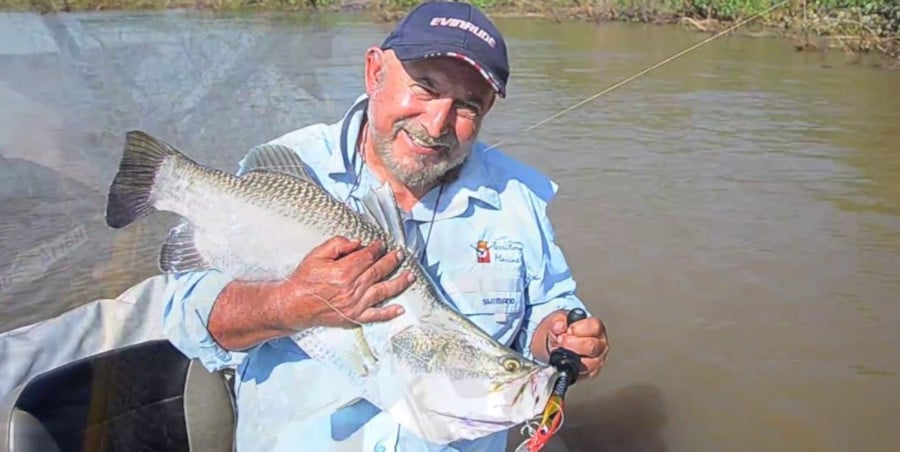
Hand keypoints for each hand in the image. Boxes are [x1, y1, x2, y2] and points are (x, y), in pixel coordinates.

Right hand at [277, 235, 415, 328]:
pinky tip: (400, 309)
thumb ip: (337, 245)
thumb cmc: (305, 279)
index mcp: (344, 271)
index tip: (381, 244)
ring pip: (383, 291)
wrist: (295, 305)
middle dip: (391, 261)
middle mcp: (353, 288)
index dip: (377, 248)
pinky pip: (376, 315)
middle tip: (400, 254)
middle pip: (378, 271)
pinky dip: (389, 313)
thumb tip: (358, 242)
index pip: (368, 257)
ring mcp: (356, 304)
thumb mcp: (316, 255)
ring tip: (410, 276)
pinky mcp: (355, 317)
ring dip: (399, 283)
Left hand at [545, 310, 608, 378]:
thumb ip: (558, 322)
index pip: (595, 327)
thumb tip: (559, 326)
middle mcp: (600, 345)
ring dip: (571, 357)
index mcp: (597, 328)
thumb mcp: (558, 321)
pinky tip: (563, 361)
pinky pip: (581, 375)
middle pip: (592, 346)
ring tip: (560, 351)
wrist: (557, 345)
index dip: (579, 328)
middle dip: (573, 343)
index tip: (567, 330)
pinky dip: (569, 368)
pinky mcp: (589, 374)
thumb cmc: (563, 331)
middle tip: (561, 341)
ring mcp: (596, 361)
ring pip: (589, 363)